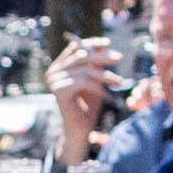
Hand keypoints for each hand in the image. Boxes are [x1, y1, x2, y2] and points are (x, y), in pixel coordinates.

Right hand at [50, 40, 114, 163]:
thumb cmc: (88, 105)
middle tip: (119, 58)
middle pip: (81, 56)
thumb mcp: (95, 79)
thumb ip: (96, 63)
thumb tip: (104, 43)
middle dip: (102, 57)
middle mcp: (52, 71)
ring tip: (120, 82)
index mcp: (58, 66)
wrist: (80, 130)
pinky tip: (107, 95)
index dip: (91, 43)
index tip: (107, 43)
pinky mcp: (59, 91)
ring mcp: (54, 81)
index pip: (75, 47)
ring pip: (86, 70)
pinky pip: (84, 82)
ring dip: (106, 76)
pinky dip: (98, 87)